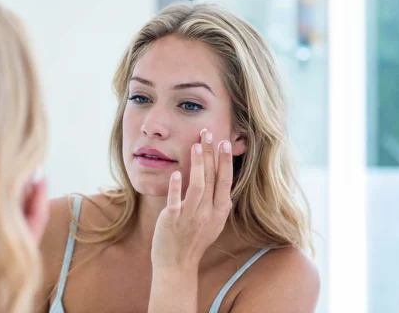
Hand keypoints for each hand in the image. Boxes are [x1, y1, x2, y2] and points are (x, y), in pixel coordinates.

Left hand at [151, 130, 233, 269]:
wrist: (177, 264)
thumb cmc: (194, 240)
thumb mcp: (212, 222)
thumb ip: (216, 202)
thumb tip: (220, 180)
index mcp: (219, 212)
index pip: (225, 181)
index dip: (225, 161)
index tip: (225, 142)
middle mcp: (208, 213)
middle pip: (212, 178)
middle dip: (211, 154)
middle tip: (209, 133)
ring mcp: (190, 216)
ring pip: (197, 186)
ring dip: (198, 164)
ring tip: (196, 145)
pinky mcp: (173, 220)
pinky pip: (176, 201)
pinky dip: (176, 187)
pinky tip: (176, 173)